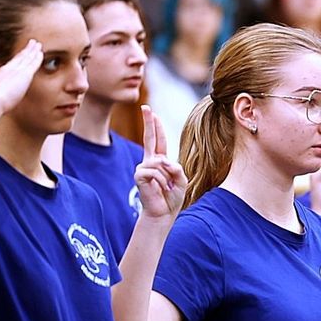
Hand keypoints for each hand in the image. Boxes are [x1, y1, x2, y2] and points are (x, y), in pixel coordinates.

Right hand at [0, 39, 42, 115]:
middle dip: (26, 50)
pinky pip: (32, 64)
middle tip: (32, 43)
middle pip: (20, 57)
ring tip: (38, 44)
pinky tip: (41, 53)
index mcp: (1, 72)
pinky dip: (37, 57)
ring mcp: (16, 71)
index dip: (18, 56)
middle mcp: (9, 69)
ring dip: (33, 50)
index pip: (13, 63)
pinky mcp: (24, 75)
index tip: (23, 52)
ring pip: (27, 58)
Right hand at [134, 105, 186, 219]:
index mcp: (160, 161)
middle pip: (150, 137)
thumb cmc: (172, 198)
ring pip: (161, 162)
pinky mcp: (139, 175)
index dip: (155, 126)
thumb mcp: (181, 180)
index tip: (151, 112)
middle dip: (149, 122)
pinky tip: (161, 189)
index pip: (158, 140)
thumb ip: (176, 168)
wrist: (163, 213)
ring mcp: (143, 167)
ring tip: (167, 188)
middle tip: (145, 107)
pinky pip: (155, 171)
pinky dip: (162, 180)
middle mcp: (150, 161)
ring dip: (168, 177)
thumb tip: (164, 161)